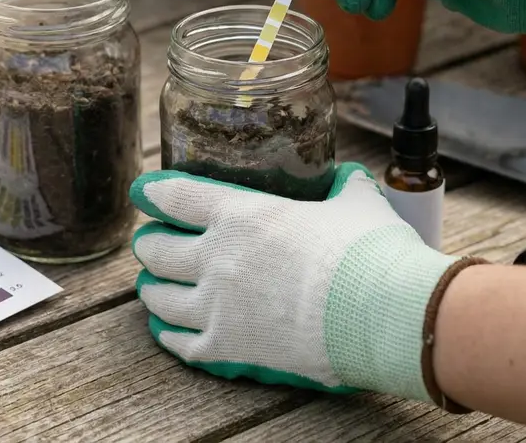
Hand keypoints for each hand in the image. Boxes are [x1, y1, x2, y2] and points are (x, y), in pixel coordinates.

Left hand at [128, 162, 481, 401]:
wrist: (381, 312)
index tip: (145, 192)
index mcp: (241, 214)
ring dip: (152, 287)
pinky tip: (167, 329)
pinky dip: (169, 334)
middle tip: (151, 242)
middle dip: (150, 243)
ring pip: (160, 297)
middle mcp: (217, 258)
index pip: (178, 196)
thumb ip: (342, 187)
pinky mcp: (229, 347)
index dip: (156, 193)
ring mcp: (217, 306)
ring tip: (150, 285)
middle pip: (158, 249)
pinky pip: (181, 343)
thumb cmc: (369, 252)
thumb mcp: (355, 202)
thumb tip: (346, 177)